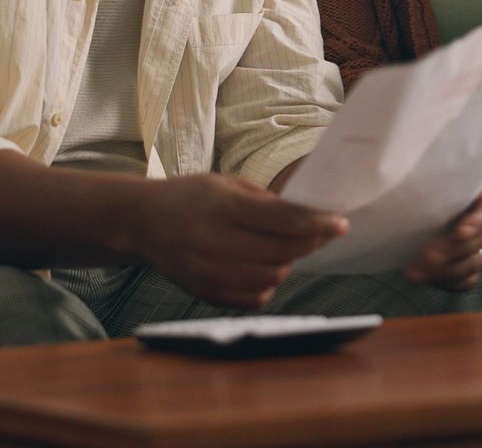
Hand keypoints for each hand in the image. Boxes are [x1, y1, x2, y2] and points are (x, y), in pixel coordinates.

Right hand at [127, 173, 347, 309]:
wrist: (141, 222)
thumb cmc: (190, 197)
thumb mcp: (226, 184)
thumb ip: (266, 201)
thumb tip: (309, 216)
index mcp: (223, 205)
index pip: (283, 219)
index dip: (318, 223)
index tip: (341, 223)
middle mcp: (214, 239)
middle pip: (282, 252)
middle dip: (308, 243)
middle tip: (319, 234)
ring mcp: (207, 270)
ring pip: (271, 277)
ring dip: (288, 264)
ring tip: (284, 250)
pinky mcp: (203, 291)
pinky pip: (252, 298)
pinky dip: (267, 285)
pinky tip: (263, 268)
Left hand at [405, 184, 481, 290]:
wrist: (417, 203)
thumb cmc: (427, 182)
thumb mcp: (431, 174)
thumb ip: (427, 176)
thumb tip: (408, 168)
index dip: (480, 222)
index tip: (460, 229)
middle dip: (455, 250)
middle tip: (428, 254)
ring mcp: (478, 249)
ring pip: (473, 265)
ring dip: (446, 271)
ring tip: (415, 271)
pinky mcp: (466, 267)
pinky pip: (466, 282)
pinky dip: (447, 283)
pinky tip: (424, 278)